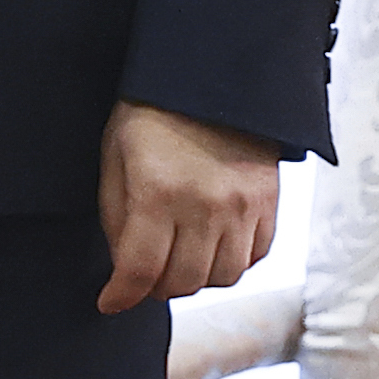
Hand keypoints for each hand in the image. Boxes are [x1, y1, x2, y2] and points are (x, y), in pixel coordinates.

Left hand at [96, 99, 279, 313]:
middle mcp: (206, 205)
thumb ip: (116, 215)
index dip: (121, 295)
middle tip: (142, 278)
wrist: (209, 77)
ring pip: (222, 278)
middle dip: (155, 288)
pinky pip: (254, 257)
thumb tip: (121, 268)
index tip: (109, 302)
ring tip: (176, 262)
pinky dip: (230, 263)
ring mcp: (243, 206)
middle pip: (183, 282)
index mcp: (158, 191)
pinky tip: (209, 248)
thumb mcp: (114, 155)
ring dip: (194, 280)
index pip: (141, 270)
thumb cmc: (149, 114)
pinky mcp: (269, 202)